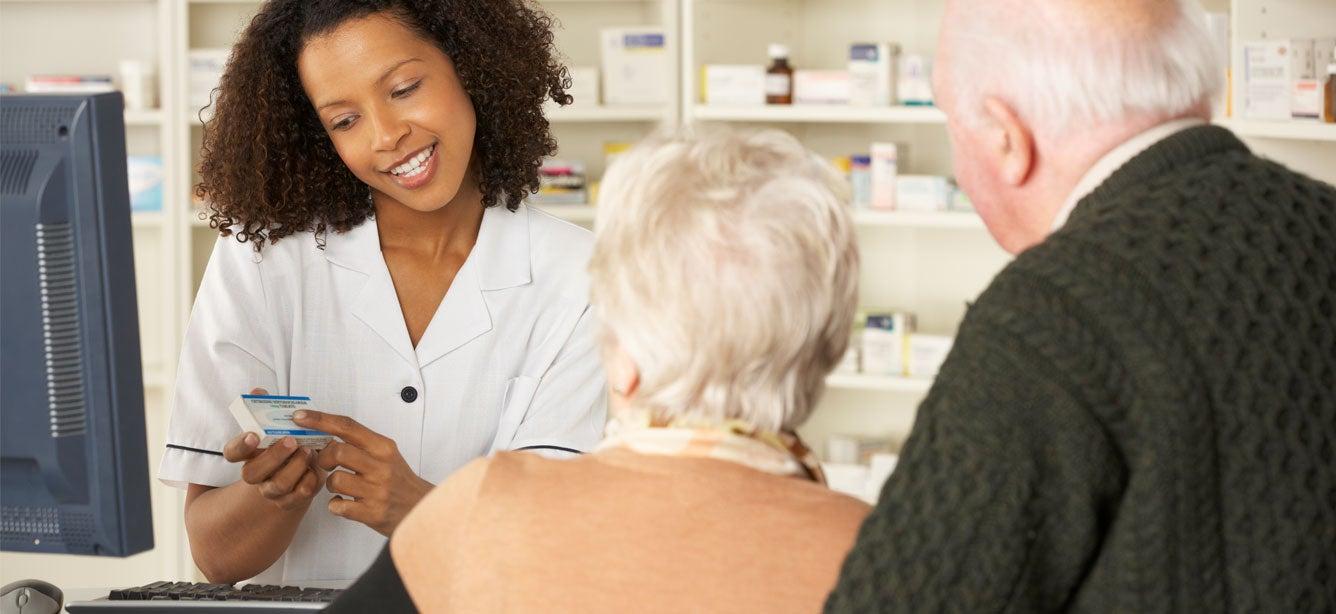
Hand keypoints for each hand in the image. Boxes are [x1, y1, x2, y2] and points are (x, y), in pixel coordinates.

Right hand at [223, 389, 324, 510]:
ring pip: (278, 485)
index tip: (254, 435)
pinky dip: (311, 479)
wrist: (306, 468)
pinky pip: (300, 494)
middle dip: (273, 456)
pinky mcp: (291, 501)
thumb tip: (257, 391)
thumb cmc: (289, 442)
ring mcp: (271, 490)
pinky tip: (316, 467)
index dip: (240, 445)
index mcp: (248, 453)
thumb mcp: (279, 425)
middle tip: (292, 441)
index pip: (231, 453)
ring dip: (296, 466)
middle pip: (252, 473)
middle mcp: (256, 475)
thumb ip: (267, 408)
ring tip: (310, 451)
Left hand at [292, 410, 432, 535]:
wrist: (421, 509)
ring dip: (331, 485)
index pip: (347, 426)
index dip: (320, 419)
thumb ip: (360, 444)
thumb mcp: (386, 455)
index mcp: (383, 447)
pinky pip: (338, 507)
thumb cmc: (398, 480)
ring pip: (335, 481)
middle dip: (323, 459)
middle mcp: (381, 466)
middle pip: (337, 452)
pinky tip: (346, 505)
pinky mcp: (372, 513)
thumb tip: (325, 434)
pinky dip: (336, 506)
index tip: (299, 417)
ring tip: (342, 489)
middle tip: (327, 465)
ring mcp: (377, 491)